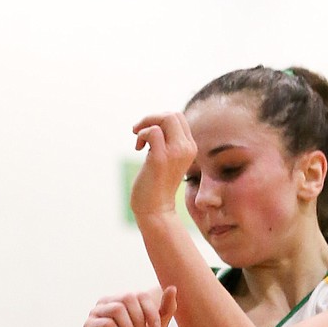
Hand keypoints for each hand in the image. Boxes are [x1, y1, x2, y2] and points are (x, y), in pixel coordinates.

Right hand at [84, 289, 174, 326]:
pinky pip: (107, 324)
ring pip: (117, 310)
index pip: (139, 294)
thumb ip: (166, 309)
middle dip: (139, 321)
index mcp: (121, 300)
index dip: (151, 312)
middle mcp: (106, 303)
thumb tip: (173, 288)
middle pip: (128, 298)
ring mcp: (95, 314)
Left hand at [129, 112, 196, 226]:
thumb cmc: (156, 187)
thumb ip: (166, 142)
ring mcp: (175, 153)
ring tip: (138, 141)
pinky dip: (142, 134)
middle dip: (152, 118)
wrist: (155, 211)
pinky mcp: (161, 159)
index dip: (160, 120)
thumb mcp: (166, 159)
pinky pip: (153, 132)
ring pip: (165, 119)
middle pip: (173, 115)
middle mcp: (186, 148)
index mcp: (190, 147)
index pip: (178, 118)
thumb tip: (154, 124)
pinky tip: (138, 148)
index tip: (147, 135)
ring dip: (146, 124)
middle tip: (138, 132)